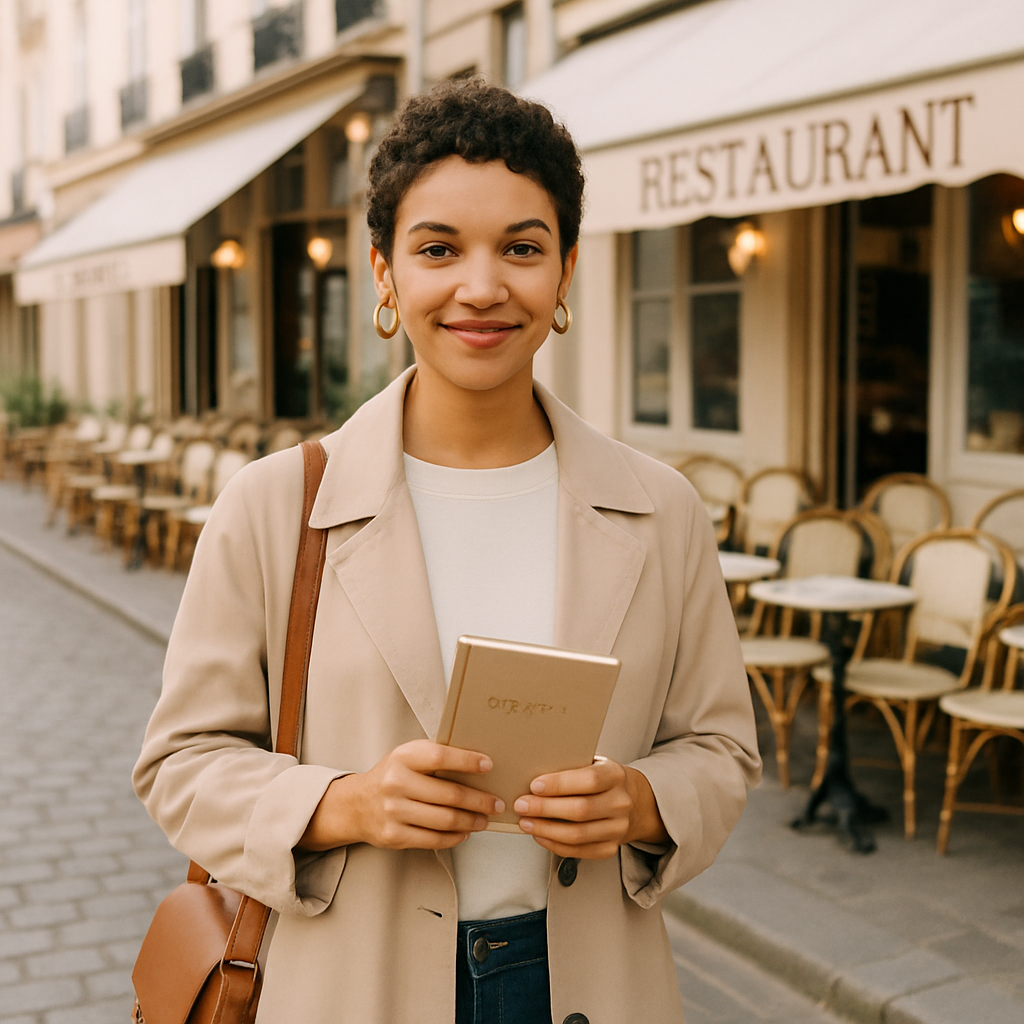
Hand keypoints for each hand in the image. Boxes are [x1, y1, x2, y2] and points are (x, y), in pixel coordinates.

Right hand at [298, 740, 502, 851]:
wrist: (357, 804)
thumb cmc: (394, 775)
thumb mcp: (408, 756)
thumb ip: (435, 757)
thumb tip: (479, 763)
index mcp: (403, 757)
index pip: (439, 757)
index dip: (466, 761)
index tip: (488, 766)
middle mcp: (396, 783)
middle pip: (448, 794)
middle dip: (479, 801)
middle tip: (497, 804)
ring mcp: (393, 811)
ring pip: (444, 820)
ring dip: (471, 821)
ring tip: (484, 820)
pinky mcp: (394, 835)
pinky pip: (433, 839)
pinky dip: (454, 837)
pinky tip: (465, 832)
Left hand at [512, 759, 667, 859]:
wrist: (632, 801)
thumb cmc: (603, 780)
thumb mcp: (593, 764)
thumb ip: (571, 767)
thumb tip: (532, 772)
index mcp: (616, 776)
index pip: (589, 780)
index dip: (560, 784)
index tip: (535, 785)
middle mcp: (620, 803)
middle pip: (581, 810)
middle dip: (545, 808)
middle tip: (522, 804)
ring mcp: (618, 828)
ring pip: (578, 834)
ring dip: (546, 829)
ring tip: (526, 822)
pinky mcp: (610, 847)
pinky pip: (579, 851)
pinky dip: (555, 844)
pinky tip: (540, 835)